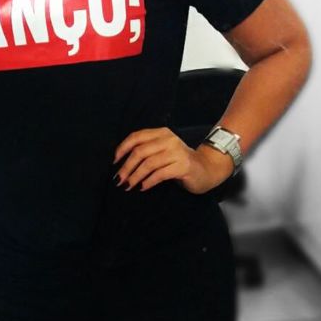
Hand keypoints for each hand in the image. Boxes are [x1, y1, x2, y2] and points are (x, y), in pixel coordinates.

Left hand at [113, 127, 234, 194]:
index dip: (122, 148)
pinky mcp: (183, 166)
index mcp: (161, 133)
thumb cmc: (178, 162)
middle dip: (126, 166)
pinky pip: (160, 174)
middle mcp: (169, 140)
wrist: (206, 169)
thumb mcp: (162, 151)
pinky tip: (143, 187)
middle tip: (119, 179)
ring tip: (128, 185)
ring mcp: (177, 152)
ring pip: (148, 163)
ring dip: (135, 176)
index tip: (114, 162)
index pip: (137, 136)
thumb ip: (146, 151)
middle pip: (140, 151)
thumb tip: (120, 163)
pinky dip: (149, 181)